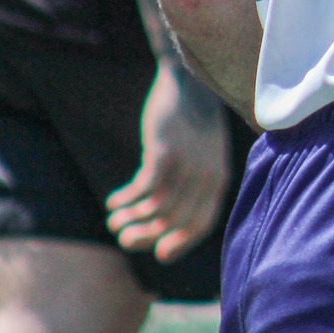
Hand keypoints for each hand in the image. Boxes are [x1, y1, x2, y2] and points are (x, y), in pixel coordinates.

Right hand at [105, 62, 231, 263]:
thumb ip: (195, 183)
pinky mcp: (165, 152)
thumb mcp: (205, 154)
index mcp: (220, 178)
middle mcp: (206, 176)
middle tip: (124, 238)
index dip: (181, 244)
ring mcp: (187, 165)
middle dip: (146, 237)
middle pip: (174, 223)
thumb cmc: (195, 120)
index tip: (160, 254)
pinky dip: (125, 201)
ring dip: (130, 221)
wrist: (191, 79)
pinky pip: (143, 190)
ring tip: (114, 220)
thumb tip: (170, 218)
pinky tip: (114, 201)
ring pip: (156, 210)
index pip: (203, 225)